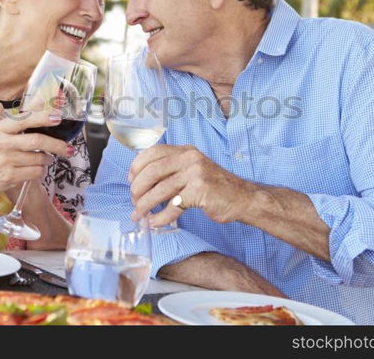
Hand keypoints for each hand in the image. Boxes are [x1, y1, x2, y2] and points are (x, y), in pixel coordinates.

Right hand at [0, 103, 73, 196]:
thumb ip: (19, 118)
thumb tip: (42, 102)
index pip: (24, 121)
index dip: (43, 118)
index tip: (58, 118)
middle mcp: (1, 144)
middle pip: (37, 142)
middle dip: (57, 145)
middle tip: (69, 148)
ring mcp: (6, 161)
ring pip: (40, 159)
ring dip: (48, 160)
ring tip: (47, 158)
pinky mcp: (10, 177)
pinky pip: (36, 172)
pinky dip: (42, 171)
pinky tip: (38, 168)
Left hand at [129, 145, 250, 227]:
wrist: (243, 198)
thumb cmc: (215, 187)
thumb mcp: (193, 169)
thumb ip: (172, 170)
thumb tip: (142, 182)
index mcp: (185, 151)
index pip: (152, 152)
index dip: (137, 167)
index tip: (130, 181)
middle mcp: (190, 158)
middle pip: (152, 171)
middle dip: (137, 189)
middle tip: (134, 202)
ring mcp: (196, 174)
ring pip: (160, 190)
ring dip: (145, 206)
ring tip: (139, 216)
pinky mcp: (200, 192)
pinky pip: (173, 206)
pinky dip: (161, 217)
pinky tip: (156, 222)